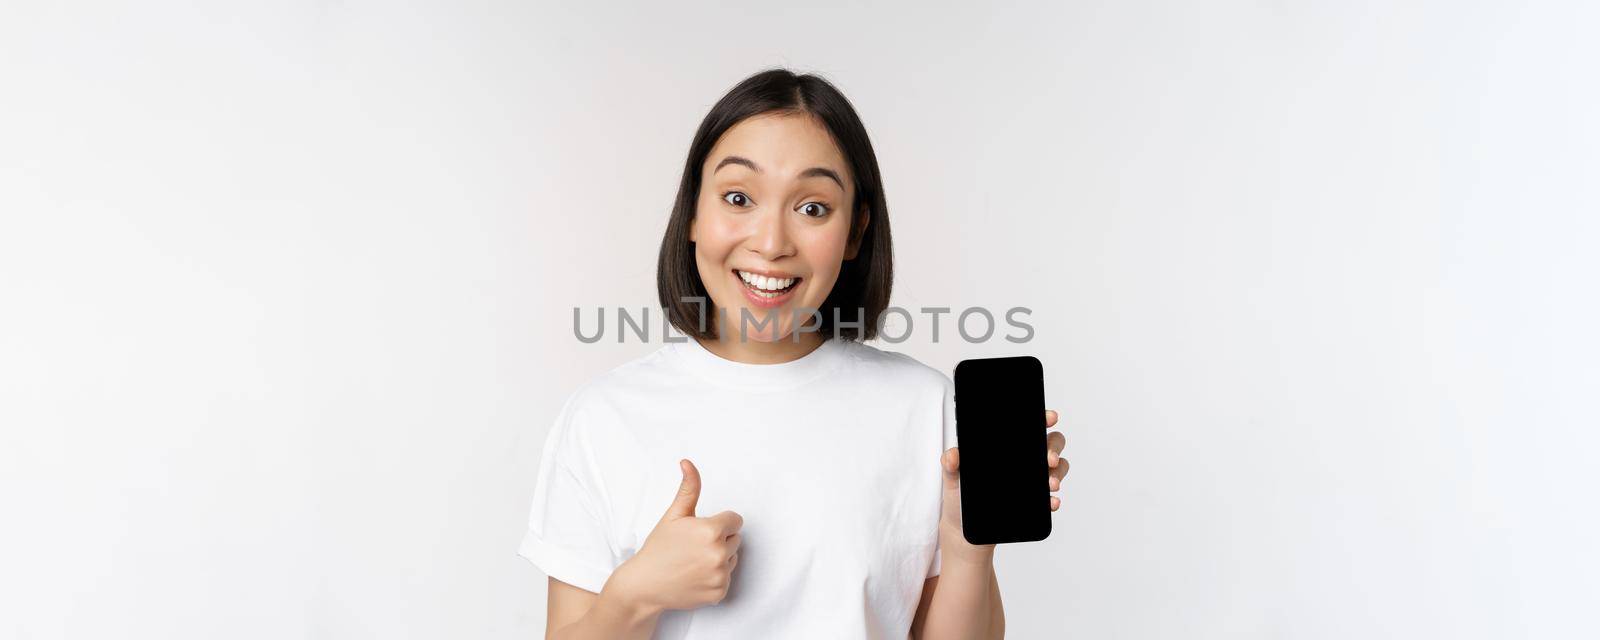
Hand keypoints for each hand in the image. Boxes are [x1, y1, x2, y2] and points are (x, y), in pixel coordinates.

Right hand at [609, 459, 742, 612]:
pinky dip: (715, 578)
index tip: (701, 530)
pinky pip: (727, 578)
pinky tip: (695, 576)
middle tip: (694, 546)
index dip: (719, 522)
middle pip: (735, 538)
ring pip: (732, 558)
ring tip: (694, 561)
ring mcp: (720, 575)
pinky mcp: (719, 592)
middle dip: (719, 539)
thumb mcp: (673, 515)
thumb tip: (688, 463)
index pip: (735, 520)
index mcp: (711, 531)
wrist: (645, 584)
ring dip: (719, 558)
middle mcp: (719, 554)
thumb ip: (688, 489)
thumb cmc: (659, 548)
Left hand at [939, 409, 1067, 558]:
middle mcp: (1024, 460)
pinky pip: (1052, 495)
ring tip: (1050, 484)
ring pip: (1057, 467)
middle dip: (1054, 448)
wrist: (964, 530)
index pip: (1029, 426)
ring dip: (1057, 473)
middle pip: (1051, 442)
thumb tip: (952, 455)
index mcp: (1007, 447)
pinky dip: (1054, 498)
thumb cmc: (960, 497)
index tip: (1049, 418)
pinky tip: (1051, 501)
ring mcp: (1032, 479)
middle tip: (1048, 459)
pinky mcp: (1035, 501)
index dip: (1043, 418)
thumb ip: (951, 464)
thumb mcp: (953, 478)